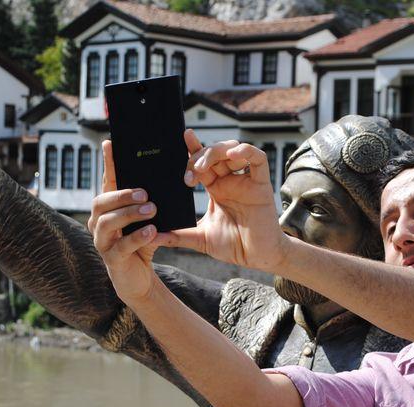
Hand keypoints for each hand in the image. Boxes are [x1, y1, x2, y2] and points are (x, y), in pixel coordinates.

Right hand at [87, 140, 162, 302]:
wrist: (139, 278)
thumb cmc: (142, 243)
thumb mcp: (147, 220)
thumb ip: (149, 202)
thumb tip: (164, 178)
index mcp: (108, 209)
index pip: (107, 182)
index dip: (107, 164)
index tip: (110, 143)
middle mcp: (98, 223)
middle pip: (101, 202)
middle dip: (122, 195)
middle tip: (145, 193)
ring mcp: (102, 242)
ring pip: (107, 223)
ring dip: (129, 214)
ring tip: (151, 210)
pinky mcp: (112, 259)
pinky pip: (121, 246)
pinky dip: (138, 237)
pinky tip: (152, 231)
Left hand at [163, 135, 288, 271]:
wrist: (257, 258)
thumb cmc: (234, 247)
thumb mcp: (200, 239)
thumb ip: (178, 236)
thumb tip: (152, 237)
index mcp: (216, 189)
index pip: (201, 163)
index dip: (191, 150)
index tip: (179, 142)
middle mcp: (230, 181)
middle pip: (214, 153)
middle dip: (199, 156)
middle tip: (189, 173)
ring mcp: (246, 181)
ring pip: (232, 149)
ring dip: (215, 152)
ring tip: (203, 167)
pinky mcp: (261, 184)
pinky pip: (257, 159)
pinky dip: (245, 151)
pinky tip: (233, 154)